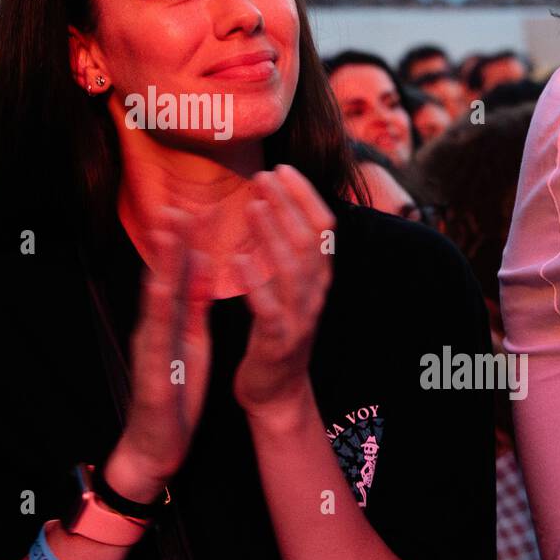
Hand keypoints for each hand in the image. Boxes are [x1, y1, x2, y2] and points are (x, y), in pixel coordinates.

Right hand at [116, 208, 213, 488]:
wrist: (155, 445)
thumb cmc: (174, 390)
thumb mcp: (190, 338)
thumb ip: (195, 302)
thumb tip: (204, 263)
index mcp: (170, 320)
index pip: (178, 274)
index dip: (185, 240)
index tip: (194, 205)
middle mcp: (155, 327)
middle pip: (163, 276)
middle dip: (170, 240)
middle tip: (177, 201)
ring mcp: (150, 347)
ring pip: (156, 298)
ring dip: (161, 263)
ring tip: (167, 231)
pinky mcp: (152, 371)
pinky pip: (158, 336)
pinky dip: (159, 308)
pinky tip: (162, 288)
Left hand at [231, 165, 334, 416]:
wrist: (276, 392)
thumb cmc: (276, 332)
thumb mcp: (289, 287)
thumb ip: (288, 251)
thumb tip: (278, 204)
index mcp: (318, 278)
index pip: (321, 227)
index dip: (304, 195)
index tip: (282, 168)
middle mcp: (315, 294)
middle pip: (308, 240)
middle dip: (288, 204)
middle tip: (263, 175)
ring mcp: (300, 318)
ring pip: (292, 268)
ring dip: (273, 233)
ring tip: (252, 205)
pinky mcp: (278, 341)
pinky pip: (269, 309)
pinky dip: (256, 283)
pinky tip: (238, 261)